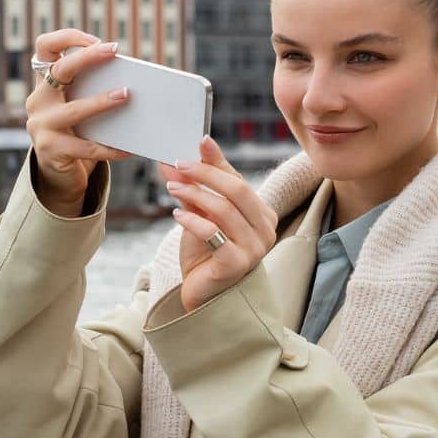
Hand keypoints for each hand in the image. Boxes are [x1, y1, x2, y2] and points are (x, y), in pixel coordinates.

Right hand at [24, 28, 134, 214]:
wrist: (59, 175)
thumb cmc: (78, 134)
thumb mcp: (80, 107)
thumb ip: (92, 91)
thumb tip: (131, 81)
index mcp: (46, 84)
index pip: (45, 47)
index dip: (67, 38)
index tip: (95, 40)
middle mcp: (38, 100)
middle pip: (60, 69)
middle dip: (88, 57)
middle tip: (114, 50)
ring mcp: (40, 125)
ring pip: (74, 110)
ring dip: (102, 101)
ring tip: (126, 95)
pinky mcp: (50, 150)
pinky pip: (85, 147)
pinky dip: (109, 148)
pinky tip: (127, 149)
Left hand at [159, 137, 277, 312]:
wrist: (202, 293)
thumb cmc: (205, 253)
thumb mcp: (202, 215)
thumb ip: (195, 188)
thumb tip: (176, 160)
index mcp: (263, 214)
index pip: (239, 180)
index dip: (215, 162)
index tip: (196, 144)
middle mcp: (266, 230)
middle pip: (237, 190)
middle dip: (205, 174)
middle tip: (178, 164)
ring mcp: (254, 249)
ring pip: (224, 210)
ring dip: (194, 194)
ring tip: (172, 187)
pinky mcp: (237, 264)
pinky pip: (213, 234)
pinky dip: (192, 220)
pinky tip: (176, 214)